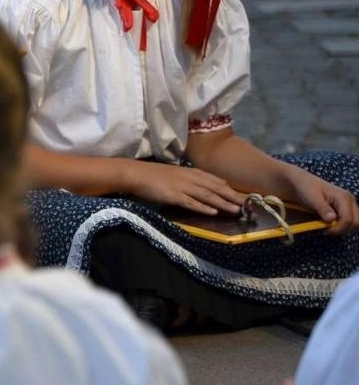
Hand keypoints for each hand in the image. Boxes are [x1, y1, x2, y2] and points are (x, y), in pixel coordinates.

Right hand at [125, 162, 244, 215]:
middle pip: (216, 188)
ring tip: (236, 210)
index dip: (231, 189)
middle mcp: (191, 178)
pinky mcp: (174, 196)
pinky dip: (203, 207)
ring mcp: (183, 187)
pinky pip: (191, 202)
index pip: (216, 181)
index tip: (244, 196)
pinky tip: (213, 212)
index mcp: (192, 172)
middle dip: (233, 196)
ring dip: (223, 203)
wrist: (136, 174)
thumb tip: (204, 187)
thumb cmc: (154, 174)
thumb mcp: (176, 174)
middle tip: (248, 205)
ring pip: (207, 195)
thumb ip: (191, 179)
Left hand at [285, 169, 358, 232]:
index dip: (338, 229)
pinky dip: (343, 225)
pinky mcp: (346, 208)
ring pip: (355, 223)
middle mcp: (351, 201)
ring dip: (344, 228)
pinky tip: (331, 224)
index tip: (325, 231)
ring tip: (329, 227)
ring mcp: (350, 204)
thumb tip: (332, 219)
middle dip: (343, 229)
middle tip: (328, 230)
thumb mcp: (312, 198)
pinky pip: (350, 220)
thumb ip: (323, 209)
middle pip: (356, 223)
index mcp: (344, 198)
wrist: (303, 182)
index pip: (348, 220)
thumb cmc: (306, 189)